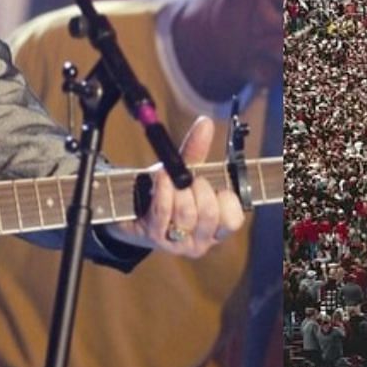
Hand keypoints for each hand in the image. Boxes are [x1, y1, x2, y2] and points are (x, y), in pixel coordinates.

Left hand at [114, 115, 245, 257]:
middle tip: (192, 179)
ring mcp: (178, 243)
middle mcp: (201, 241)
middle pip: (209, 214)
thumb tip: (205, 123)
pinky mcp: (157, 239)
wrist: (133, 209)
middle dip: (200, 189)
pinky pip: (163, 211)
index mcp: (217, 228)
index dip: (227, 200)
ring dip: (179, 190)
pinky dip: (163, 190)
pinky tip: (161, 178)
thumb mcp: (186, 172)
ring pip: (186, 214)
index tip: (218, 186)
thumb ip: (197, 150)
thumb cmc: (168, 192)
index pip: (233, 220)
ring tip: (171, 178)